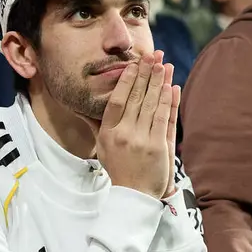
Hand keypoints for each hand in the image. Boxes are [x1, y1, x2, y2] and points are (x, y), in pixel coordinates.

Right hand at [95, 51, 177, 197]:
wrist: (134, 196)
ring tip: (163, 64)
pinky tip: (172, 86)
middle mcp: (123, 135)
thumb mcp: (102, 147)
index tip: (133, 64)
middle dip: (144, 74)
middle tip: (151, 55)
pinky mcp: (158, 147)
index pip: (117, 101)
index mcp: (108, 133)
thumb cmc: (119, 169)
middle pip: (135, 98)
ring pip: (151, 104)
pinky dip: (168, 101)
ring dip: (158, 82)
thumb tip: (79, 107)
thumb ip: (94, 124)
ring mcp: (141, 140)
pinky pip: (163, 118)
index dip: (126, 80)